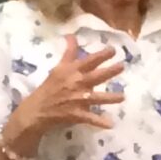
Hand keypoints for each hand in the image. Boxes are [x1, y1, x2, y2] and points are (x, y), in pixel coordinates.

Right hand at [8, 39, 124, 151]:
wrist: (37, 109)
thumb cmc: (50, 87)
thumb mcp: (59, 68)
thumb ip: (69, 52)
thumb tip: (72, 35)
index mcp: (72, 71)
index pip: (89, 60)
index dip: (101, 55)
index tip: (113, 50)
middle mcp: (77, 83)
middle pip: (96, 76)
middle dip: (110, 71)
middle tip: (122, 66)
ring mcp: (77, 99)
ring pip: (97, 98)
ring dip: (110, 98)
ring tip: (122, 97)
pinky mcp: (76, 114)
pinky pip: (90, 118)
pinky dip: (100, 122)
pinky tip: (111, 124)